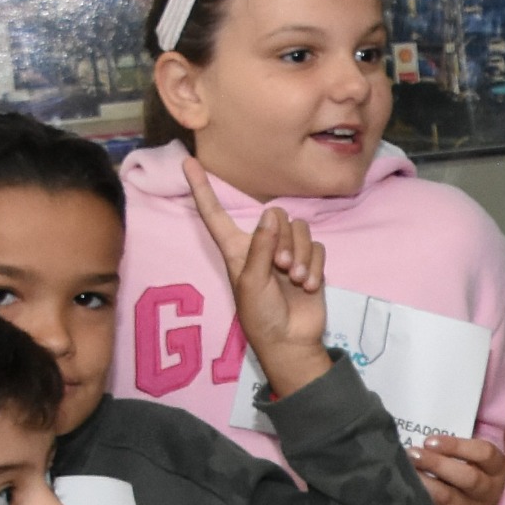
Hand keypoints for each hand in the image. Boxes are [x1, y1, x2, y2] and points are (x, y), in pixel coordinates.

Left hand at [183, 157, 332, 399]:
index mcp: (236, 249)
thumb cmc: (261, 316)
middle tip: (281, 267)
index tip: (188, 162)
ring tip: (295, 279)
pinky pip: (316, 247)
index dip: (202, 189)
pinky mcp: (309, 262)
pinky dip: (314, 265)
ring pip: (300, 229)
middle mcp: (261, 245)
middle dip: (283, 239)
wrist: (290, 341)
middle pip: (276, 215)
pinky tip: (308, 285)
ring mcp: (286, 253)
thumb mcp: (252, 282)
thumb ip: (260, 247)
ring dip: (300, 255)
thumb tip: (270, 215)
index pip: (215, 214)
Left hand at [411, 433, 504, 504]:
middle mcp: (487, 492)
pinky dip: (418, 501)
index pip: (484, 453)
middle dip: (437, 464)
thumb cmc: (469, 471)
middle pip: (468, 478)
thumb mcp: (475, 458)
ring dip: (424, 482)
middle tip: (412, 454)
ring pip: (448, 498)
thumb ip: (455, 448)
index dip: (456, 446)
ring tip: (405, 470)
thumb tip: (424, 442)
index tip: (429, 441)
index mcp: (496, 469)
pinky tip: (405, 489)